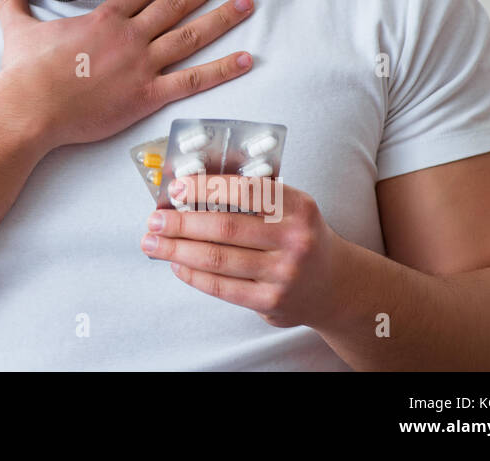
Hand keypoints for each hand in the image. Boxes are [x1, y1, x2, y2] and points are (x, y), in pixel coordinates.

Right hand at [0, 0, 255, 151]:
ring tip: (248, 3)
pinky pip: (193, 80)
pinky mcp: (147, 95)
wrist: (30, 105)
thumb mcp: (17, 29)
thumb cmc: (24, 71)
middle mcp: (129, 35)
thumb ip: (12, 4)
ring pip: (191, 35)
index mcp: (103, 19)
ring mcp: (141, 64)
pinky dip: (222, 70)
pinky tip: (246, 59)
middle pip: (175, 3)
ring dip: (222, 17)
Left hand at [140, 174, 348, 328]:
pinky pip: (222, 287)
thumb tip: (191, 189)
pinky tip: (176, 264)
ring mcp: (284, 274)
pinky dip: (193, 275)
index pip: (245, 191)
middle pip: (224, 228)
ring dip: (177, 250)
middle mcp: (295, 240)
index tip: (176, 188)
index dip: (205, 188)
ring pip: (218, 259)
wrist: (336, 286)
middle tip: (154, 219)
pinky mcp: (271, 301)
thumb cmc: (301, 238)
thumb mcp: (291, 209)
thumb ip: (253, 197)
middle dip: (181, 223)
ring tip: (153, 243)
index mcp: (298, 207)